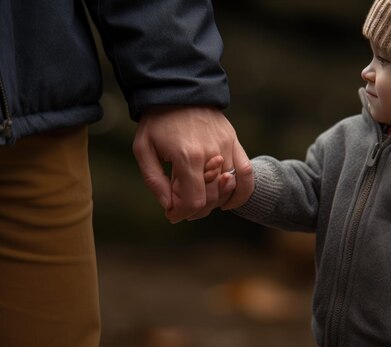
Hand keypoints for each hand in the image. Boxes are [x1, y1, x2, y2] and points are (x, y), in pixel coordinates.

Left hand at [132, 106, 252, 222]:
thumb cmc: (157, 121)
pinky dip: (241, 192)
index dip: (181, 214)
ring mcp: (226, 148)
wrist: (178, 89)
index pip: (194, 202)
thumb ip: (154, 181)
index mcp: (187, 157)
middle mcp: (211, 154)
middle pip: (211, 199)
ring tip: (198, 199)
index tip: (171, 213)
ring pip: (228, 190)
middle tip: (179, 204)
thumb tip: (169, 207)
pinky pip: (247, 173)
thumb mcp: (143, 150)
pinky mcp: (234, 142)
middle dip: (193, 210)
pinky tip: (228, 201)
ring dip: (213, 203)